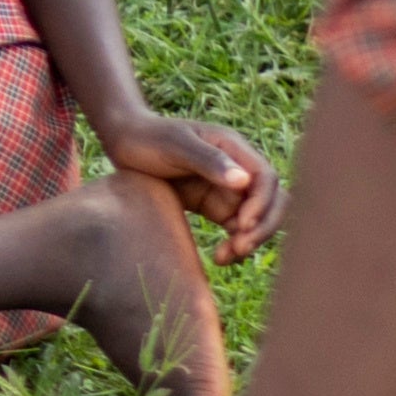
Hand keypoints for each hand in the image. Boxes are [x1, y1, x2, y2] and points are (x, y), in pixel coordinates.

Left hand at [97, 108, 278, 263]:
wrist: (123, 144)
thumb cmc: (148, 138)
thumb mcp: (175, 145)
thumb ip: (209, 161)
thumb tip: (244, 181)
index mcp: (233, 148)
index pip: (266, 178)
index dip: (262, 203)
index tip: (242, 224)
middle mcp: (238, 169)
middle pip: (272, 201)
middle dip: (263, 226)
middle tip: (240, 248)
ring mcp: (228, 190)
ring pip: (257, 220)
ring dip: (250, 240)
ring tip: (225, 257)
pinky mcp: (216, 207)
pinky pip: (238, 229)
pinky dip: (235, 245)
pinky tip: (220, 258)